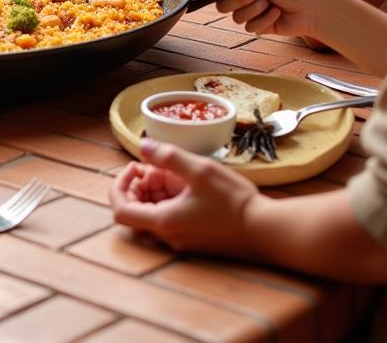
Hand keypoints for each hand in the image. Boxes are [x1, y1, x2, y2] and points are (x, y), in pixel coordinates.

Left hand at [110, 138, 259, 254]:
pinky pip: (170, 219)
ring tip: (174, 171)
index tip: (135, 167)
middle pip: (135, 211)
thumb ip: (167, 157)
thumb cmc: (233, 201)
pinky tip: (187, 184)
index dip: (119, 186)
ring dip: (156, 190)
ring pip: (153, 213)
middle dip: (139, 185)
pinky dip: (170, 200)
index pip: (120, 210)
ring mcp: (182, 240)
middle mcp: (168, 236)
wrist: (267, 231)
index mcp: (163, 222)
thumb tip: (142, 146)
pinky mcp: (195, 239)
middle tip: (157, 166)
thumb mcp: (199, 169)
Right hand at [217, 0, 324, 37]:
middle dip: (241, 0)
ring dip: (255, 10)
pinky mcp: (262, 27)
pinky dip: (265, 20)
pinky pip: (251, 28)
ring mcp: (254, 13)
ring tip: (271, 4)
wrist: (312, 6)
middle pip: (224, 6)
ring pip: (237, 18)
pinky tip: (278, 13)